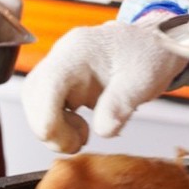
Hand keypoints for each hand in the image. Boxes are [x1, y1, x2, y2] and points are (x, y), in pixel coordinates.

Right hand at [22, 13, 188, 153]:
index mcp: (79, 51)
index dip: (47, 119)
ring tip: (83, 136)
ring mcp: (60, 69)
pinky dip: (59, 124)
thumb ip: (120, 104)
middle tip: (77, 144)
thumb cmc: (149, 55)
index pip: (46, 85)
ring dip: (53, 128)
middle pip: (33, 96)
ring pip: (36, 102)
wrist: (155, 45)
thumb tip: (104, 131)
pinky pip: (47, 105)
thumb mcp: (143, 81)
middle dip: (49, 128)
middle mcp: (62, 57)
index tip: (71, 142)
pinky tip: (81, 129)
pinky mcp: (63, 82)